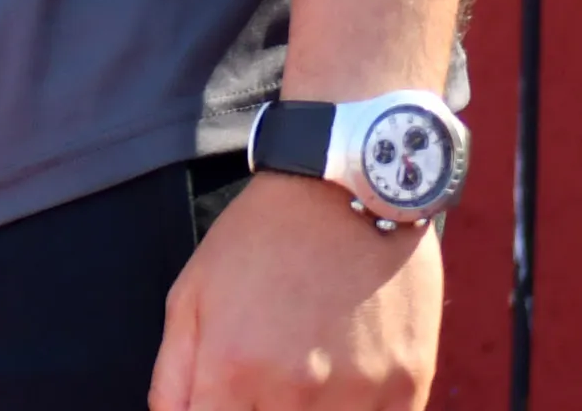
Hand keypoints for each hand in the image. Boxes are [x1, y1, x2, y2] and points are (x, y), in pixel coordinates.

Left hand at [151, 174, 438, 406]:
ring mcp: (357, 393)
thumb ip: (173, 376)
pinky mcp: (408, 388)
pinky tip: (345, 392)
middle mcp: (295, 389)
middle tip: (263, 394)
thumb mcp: (190, 295)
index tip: (224, 407)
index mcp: (232, 367)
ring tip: (303, 387)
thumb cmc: (261, 241)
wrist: (346, 192)